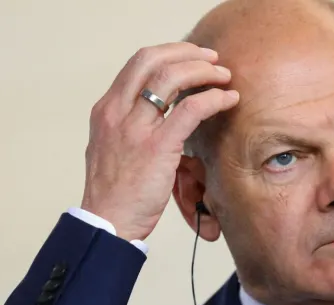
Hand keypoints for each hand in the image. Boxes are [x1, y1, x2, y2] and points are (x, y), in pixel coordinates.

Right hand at [80, 42, 238, 241]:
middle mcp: (117, 112)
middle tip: (212, 59)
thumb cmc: (113, 193)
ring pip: (172, 77)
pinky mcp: (157, 147)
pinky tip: (227, 100)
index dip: (169, 53)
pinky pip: (191, 110)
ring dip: (204, 71)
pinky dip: (214, 99)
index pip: (138, 63)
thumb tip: (157, 115)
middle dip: (187, 53)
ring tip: (223, 77)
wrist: (107, 222)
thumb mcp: (111, 148)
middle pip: (153, 59)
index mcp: (106, 110)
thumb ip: (128, 126)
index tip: (191, 57)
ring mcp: (135, 128)